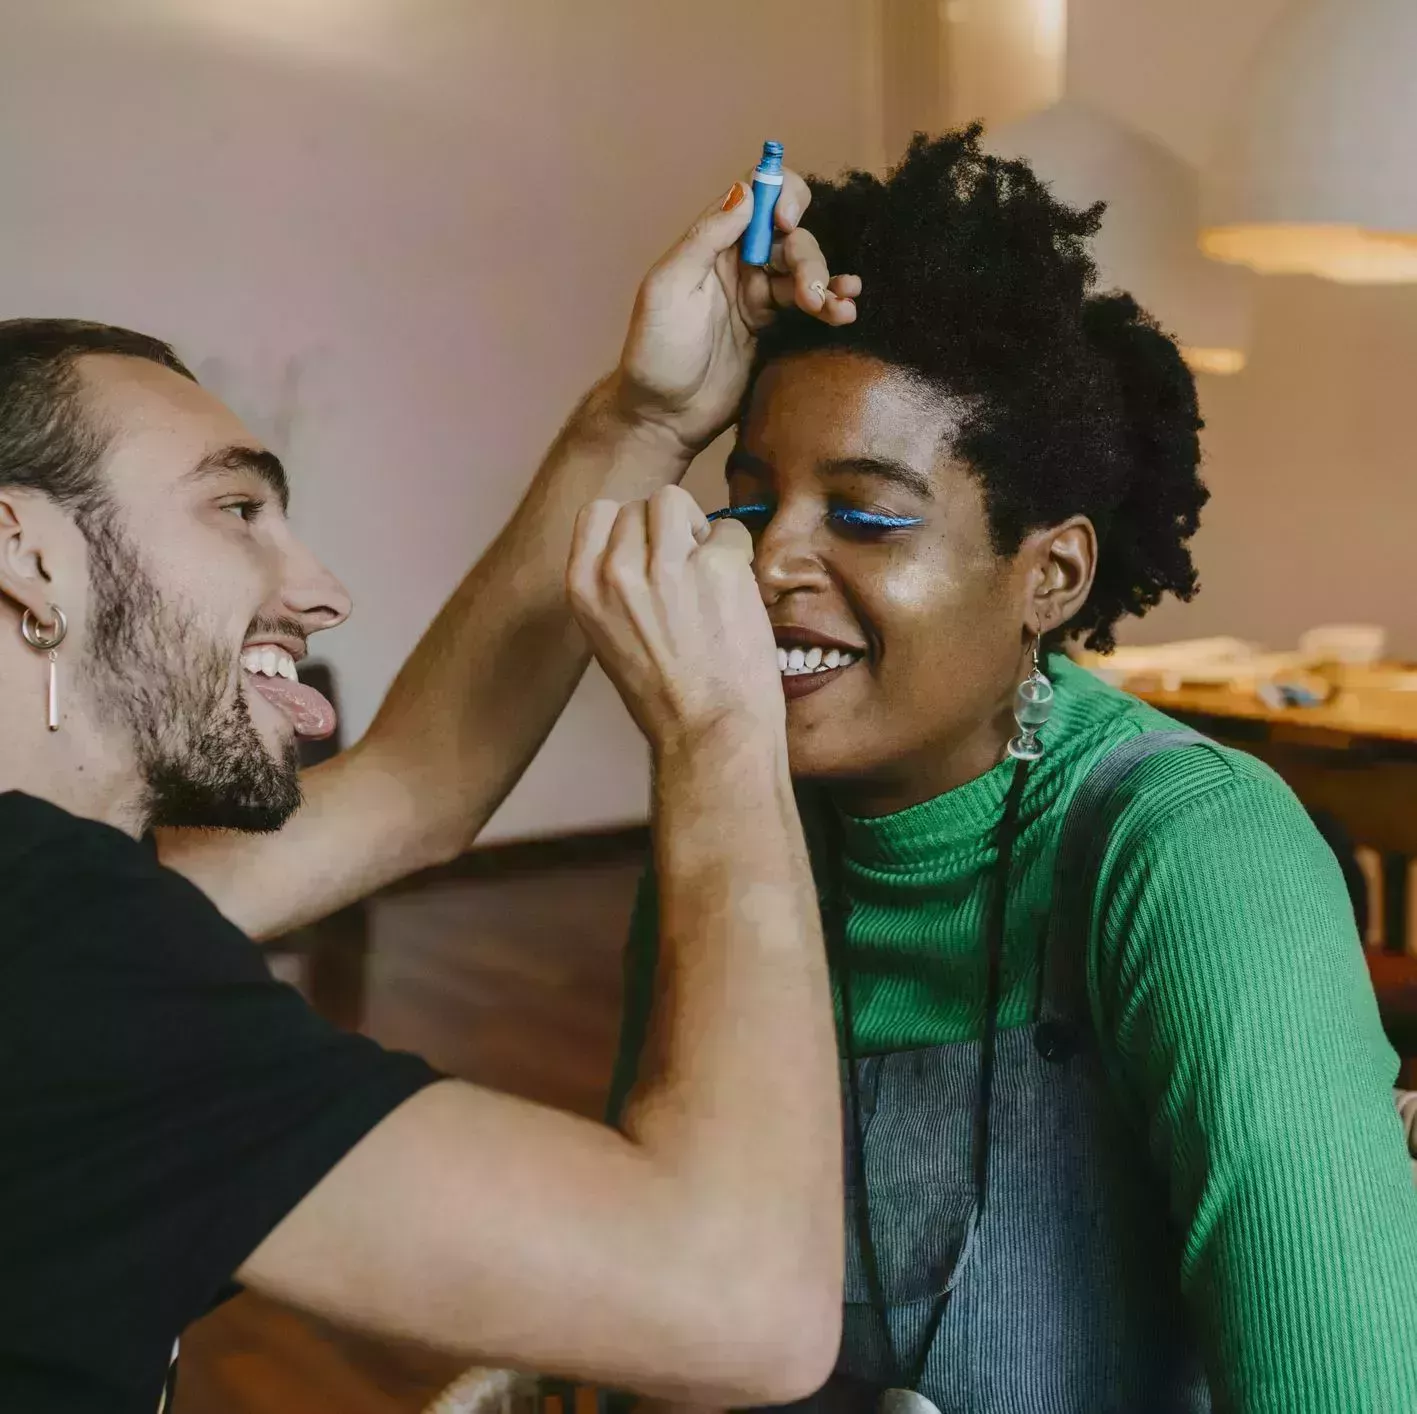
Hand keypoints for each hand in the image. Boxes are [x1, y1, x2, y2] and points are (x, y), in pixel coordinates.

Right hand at [567, 486, 782, 755]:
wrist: (709, 733)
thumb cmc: (665, 697)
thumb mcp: (610, 638)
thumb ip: (615, 587)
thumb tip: (642, 544)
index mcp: (583, 588)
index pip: (599, 513)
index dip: (631, 527)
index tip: (651, 555)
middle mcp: (617, 571)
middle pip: (643, 504)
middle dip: (669, 529)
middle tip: (689, 575)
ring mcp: (666, 566)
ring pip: (677, 501)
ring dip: (699, 528)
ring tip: (710, 574)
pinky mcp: (716, 566)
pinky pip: (729, 529)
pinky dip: (738, 554)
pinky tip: (736, 594)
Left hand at [613, 169, 861, 454]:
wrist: (664, 417)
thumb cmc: (655, 352)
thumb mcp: (668, 288)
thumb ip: (705, 238)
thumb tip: (746, 191)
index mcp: (712, 244)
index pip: (756, 197)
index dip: (781, 196)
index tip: (787, 222)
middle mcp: (740, 264)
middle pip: (791, 238)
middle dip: (808, 259)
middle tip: (809, 295)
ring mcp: (760, 298)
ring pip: (806, 271)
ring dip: (826, 282)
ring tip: (836, 309)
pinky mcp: (776, 331)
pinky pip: (811, 307)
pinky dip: (833, 304)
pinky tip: (845, 311)